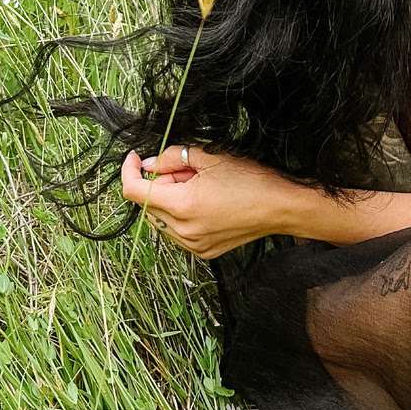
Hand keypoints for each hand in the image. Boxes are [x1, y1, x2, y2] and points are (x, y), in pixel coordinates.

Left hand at [119, 144, 304, 259]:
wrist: (281, 207)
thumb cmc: (252, 180)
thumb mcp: (209, 157)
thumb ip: (172, 158)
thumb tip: (148, 164)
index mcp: (182, 205)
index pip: (134, 191)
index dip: (129, 171)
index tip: (134, 159)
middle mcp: (183, 230)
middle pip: (147, 205)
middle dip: (156, 183)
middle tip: (182, 169)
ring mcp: (193, 244)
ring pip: (160, 219)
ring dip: (167, 200)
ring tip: (196, 187)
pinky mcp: (202, 251)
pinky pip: (176, 232)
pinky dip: (179, 216)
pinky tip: (202, 203)